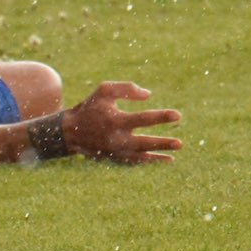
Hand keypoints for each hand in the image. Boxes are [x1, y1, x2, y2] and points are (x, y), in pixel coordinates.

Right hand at [62, 82, 182, 163]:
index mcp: (115, 120)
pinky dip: (149, 161)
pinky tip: (164, 159)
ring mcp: (116, 151)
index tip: (178, 115)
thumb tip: (149, 95)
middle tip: (180, 143)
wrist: (71, 131)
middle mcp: (116, 139)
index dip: (161, 117)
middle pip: (144, 143)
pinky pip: (135, 162)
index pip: (143, 119)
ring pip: (141, 156)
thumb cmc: (90, 107)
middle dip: (163, 144)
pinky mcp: (114, 157)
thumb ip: (127, 88)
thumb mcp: (105, 90)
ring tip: (176, 153)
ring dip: (159, 155)